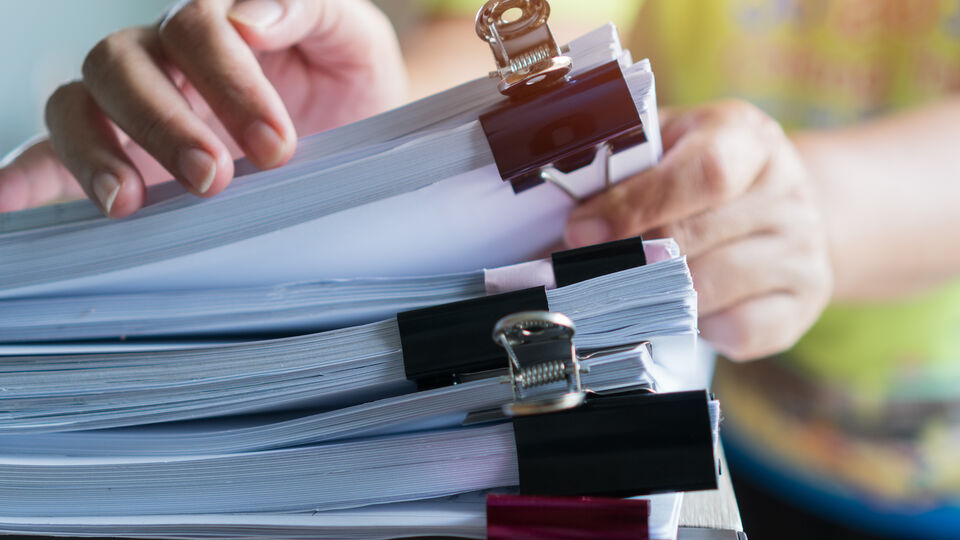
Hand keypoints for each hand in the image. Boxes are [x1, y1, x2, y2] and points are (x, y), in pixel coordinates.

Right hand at [0, 0, 405, 216]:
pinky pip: (50, 152)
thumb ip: (309, 10)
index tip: (275, 144)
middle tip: (214, 178)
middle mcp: (163, 58)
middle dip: (164, 123)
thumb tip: (249, 16)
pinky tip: (8, 198)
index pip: (197, 28)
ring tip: (127, 203)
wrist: (356, 122)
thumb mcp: (350, 39)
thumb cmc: (348, 78)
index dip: (229, 82)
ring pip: (77, 103)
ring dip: (95, 150)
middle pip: (122, 62)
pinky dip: (24, 173)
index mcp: (218, 24)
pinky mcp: (122, 153)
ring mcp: (134, 105)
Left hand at [565, 100, 832, 360]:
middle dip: (624, 260)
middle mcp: (787, 192)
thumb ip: (622, 173)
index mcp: (747, 139)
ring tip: (615, 292)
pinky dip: (697, 329)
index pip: (705, 172)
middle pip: (696, 238)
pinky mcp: (807, 302)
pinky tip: (679, 310)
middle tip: (574, 274)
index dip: (637, 204)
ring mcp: (803, 250)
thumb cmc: (700, 176)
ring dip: (651, 297)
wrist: (782, 207)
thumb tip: (557, 227)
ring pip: (708, 290)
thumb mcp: (667, 148)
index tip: (579, 231)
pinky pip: (739, 330)